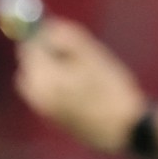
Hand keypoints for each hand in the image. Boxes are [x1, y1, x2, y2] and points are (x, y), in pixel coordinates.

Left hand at [14, 19, 147, 153]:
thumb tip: (48, 27)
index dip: (45, 36)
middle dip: (48, 56)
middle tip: (75, 54)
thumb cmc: (111, 91)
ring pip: (43, 82)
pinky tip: (89, 96)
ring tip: (87, 78)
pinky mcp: (57, 122)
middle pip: (32, 66)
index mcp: (41, 78)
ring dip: (57, 74)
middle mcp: (36, 96)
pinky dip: (63, 90)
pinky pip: (52, 97)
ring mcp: (46, 112)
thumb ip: (68, 38)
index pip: (30, 46)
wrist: (127, 131)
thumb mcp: (92, 56)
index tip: (64, 35)